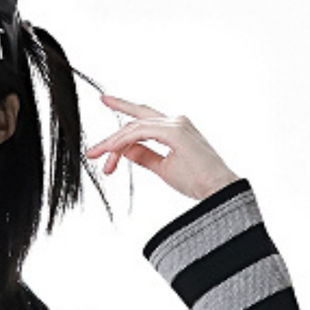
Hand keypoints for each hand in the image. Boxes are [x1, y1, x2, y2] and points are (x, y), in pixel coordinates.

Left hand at [84, 94, 240, 205]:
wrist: (217, 190)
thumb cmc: (197, 181)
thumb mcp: (163, 168)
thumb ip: (144, 156)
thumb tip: (125, 151)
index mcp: (174, 128)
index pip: (142, 120)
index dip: (122, 119)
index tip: (104, 121)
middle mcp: (175, 121)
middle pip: (135, 121)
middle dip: (111, 135)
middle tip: (92, 151)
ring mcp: (176, 124)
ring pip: (134, 127)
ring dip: (113, 144)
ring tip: (99, 158)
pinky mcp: (175, 131)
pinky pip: (140, 132)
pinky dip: (123, 142)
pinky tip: (111, 153)